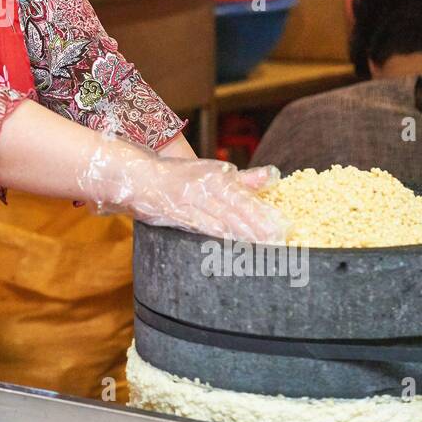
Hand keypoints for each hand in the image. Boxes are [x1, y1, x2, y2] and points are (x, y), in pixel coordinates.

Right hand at [75, 134, 288, 242]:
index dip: (263, 213)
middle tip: (278, 243)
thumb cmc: (179, 177)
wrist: (139, 176)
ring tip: (260, 248)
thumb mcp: (213, 173)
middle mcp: (205, 186)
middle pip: (236, 210)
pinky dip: (215, 234)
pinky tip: (228, 244)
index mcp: (217, 176)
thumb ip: (244, 180)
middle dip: (257, 228)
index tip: (282, 227)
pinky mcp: (175, 213)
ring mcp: (189, 200)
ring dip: (241, 234)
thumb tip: (274, 175)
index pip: (245, 197)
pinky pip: (199, 225)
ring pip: (220, 219)